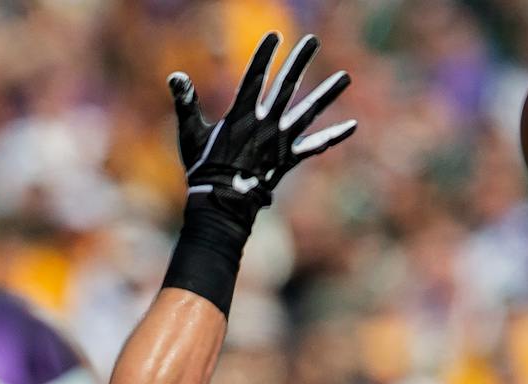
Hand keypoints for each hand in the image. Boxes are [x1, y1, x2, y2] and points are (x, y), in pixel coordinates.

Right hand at [169, 32, 355, 217]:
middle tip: (314, 41)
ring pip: (308, 111)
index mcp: (241, 115)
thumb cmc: (203, 168)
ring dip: (327, 94)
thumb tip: (175, 76)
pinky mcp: (289, 158)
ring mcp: (280, 141)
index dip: (264, 55)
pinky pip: (314, 146)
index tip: (275, 36)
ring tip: (346, 77)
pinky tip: (352, 126)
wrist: (222, 203)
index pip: (254, 77)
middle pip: (286, 86)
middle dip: (300, 61)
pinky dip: (332, 136)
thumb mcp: (191, 133)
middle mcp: (265, 123)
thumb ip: (186, 103)